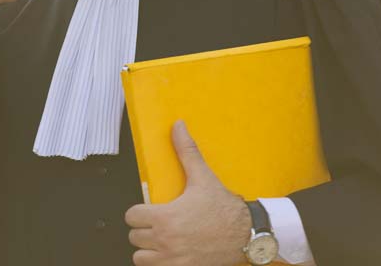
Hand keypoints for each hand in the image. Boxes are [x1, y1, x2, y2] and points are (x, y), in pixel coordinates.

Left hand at [124, 121, 251, 265]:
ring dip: (148, 250)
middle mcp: (166, 241)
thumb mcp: (203, 177)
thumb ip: (186, 151)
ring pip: (140, 258)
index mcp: (166, 217)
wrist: (249, 236)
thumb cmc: (226, 210)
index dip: (138, 212)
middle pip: (134, 237)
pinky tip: (169, 254)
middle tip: (157, 224)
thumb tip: (178, 127)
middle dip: (143, 230)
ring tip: (160, 240)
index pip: (131, 216)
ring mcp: (173, 260)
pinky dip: (158, 264)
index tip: (146, 211)